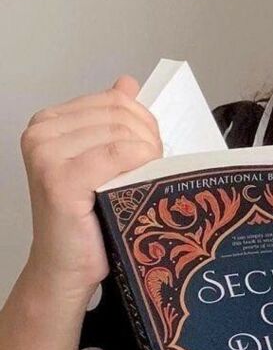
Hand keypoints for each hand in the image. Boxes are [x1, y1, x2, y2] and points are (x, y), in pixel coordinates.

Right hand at [20, 75, 162, 298]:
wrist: (67, 268)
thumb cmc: (87, 220)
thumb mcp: (101, 161)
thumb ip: (110, 122)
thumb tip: (127, 82)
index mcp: (49, 122)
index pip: (113, 100)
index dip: (143, 123)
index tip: (151, 151)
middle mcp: (40, 133)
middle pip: (119, 114)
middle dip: (148, 138)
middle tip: (154, 168)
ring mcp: (45, 155)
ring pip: (120, 133)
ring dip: (147, 155)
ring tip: (145, 180)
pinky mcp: (58, 179)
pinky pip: (115, 154)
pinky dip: (139, 164)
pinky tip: (140, 182)